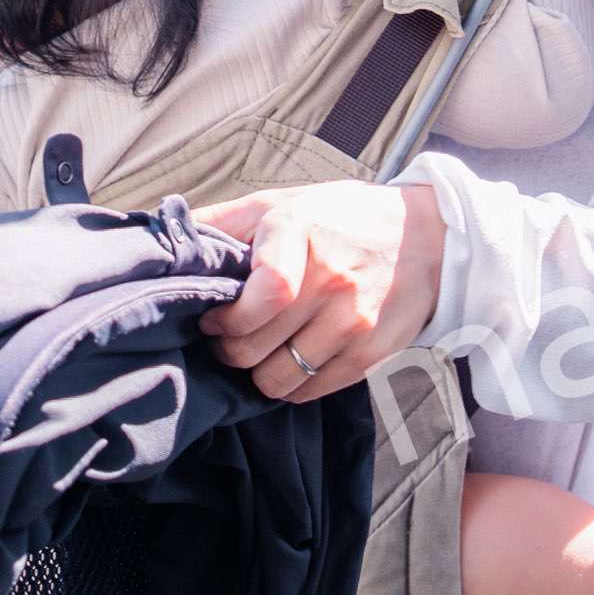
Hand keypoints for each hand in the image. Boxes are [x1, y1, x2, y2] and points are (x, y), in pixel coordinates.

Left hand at [190, 177, 445, 401]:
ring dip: (258, 372)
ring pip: (277, 379)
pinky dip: (292, 383)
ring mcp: (353, 320)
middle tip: (229, 337)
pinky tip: (291, 357)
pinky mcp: (371, 353)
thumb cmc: (342, 219)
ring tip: (260, 350)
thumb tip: (165, 235)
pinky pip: (311, 391)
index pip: (262, 293)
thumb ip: (223, 221)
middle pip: (254, 347)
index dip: (226, 318)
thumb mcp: (283, 203)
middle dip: (229, 349)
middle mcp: (330, 278)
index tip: (213, 317)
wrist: (428, 237)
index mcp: (299, 231)